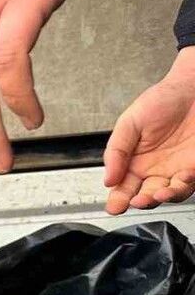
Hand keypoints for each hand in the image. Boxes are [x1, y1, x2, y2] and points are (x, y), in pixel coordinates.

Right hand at [104, 48, 194, 213]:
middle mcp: (155, 170)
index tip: (114, 206)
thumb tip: (108, 179)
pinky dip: (184, 185)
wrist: (194, 88)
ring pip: (169, 194)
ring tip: (158, 194)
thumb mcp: (129, 123)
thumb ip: (116, 151)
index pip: (123, 188)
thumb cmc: (163, 100)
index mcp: (134, 162)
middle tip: (136, 201)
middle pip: (144, 195)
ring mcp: (176, 170)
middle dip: (139, 202)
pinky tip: (180, 179)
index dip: (118, 200)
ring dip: (162, 198)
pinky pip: (190, 183)